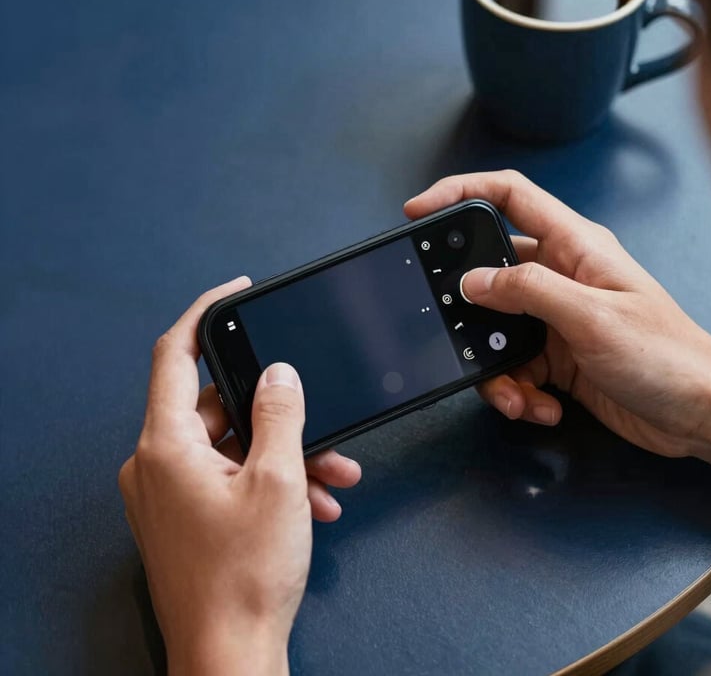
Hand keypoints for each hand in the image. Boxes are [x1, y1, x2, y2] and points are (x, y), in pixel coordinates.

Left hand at [119, 278, 360, 675]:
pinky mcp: (187, 515)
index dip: (206, 312)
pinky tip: (314, 502)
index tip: (235, 292)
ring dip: (287, 453)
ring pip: (234, 446)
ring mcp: (170, 492)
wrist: (231, 658)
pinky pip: (231, 477)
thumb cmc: (244, 581)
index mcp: (166, 446)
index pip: (175, 352)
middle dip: (279, 410)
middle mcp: (158, 464)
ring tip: (332, 473)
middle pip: (220, 405)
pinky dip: (272, 480)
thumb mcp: (278, 480)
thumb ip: (280, 413)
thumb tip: (278, 373)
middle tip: (321, 413)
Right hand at [406, 171, 710, 471]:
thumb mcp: (592, 316)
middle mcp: (560, 276)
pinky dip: (515, 390)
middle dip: (468, 310)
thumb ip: (528, 291)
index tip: (420, 210)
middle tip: (456, 333)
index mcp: (574, 246)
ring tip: (515, 393)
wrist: (700, 415)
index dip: (460, 193)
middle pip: (489, 273)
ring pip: (493, 329)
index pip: (509, 196)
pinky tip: (539, 405)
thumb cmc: (669, 356)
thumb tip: (473, 282)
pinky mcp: (555, 356)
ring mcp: (555, 318)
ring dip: (493, 366)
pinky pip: (511, 365)